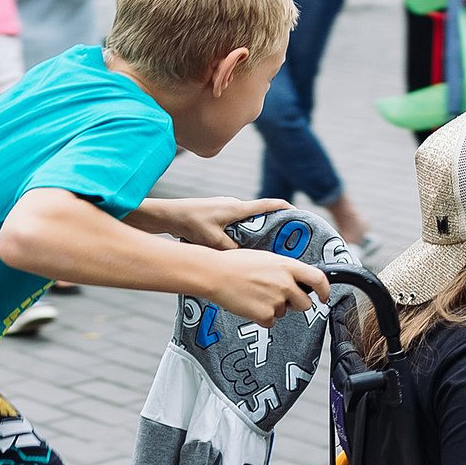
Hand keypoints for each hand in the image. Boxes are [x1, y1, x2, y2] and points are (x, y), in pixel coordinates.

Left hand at [150, 195, 284, 247]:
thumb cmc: (189, 223)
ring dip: (255, 230)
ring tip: (263, 245)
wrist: (167, 215)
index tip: (298, 215)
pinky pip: (235, 222)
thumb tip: (246, 259)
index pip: (268, 205)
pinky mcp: (217, 214)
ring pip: (246, 220)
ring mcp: (225, 208)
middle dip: (272, 225)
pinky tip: (238, 245)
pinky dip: (241, 231)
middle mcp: (233, 205)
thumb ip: (231, 250)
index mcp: (237, 208)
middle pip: (259, 214)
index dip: (285, 209)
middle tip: (283, 239)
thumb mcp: (213, 240)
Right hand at [195, 249, 326, 325]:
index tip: (323, 297)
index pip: (318, 279)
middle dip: (296, 304)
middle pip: (305, 303)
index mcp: (287, 266)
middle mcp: (285, 283)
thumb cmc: (236, 263)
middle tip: (280, 299)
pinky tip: (249, 305)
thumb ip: (284, 269)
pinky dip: (261, 317)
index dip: (325, 290)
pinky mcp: (265, 315)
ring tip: (255, 296)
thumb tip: (296, 279)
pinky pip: (270, 322)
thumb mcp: (266, 258)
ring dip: (274, 309)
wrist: (215, 274)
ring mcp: (276, 300)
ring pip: (285, 313)